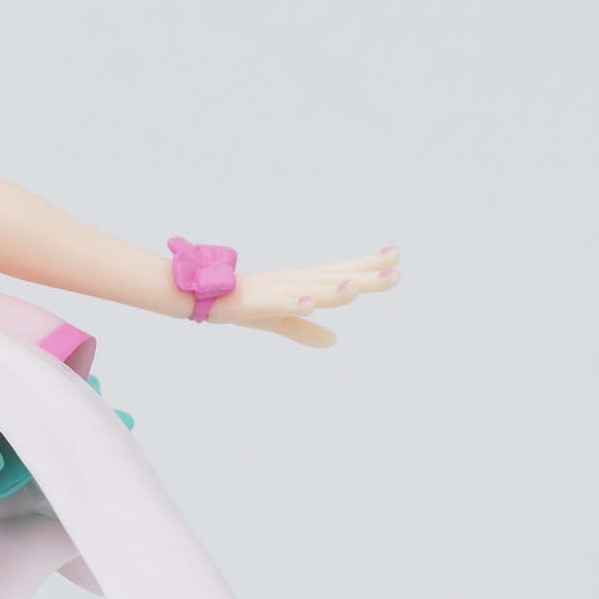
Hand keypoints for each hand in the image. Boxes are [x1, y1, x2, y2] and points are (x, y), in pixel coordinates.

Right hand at [214, 247, 400, 346]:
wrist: (204, 296)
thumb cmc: (243, 304)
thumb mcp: (279, 321)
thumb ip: (306, 330)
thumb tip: (334, 341)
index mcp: (302, 284)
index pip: (341, 272)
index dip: (367, 264)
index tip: (396, 257)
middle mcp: (295, 282)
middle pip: (335, 278)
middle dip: (364, 274)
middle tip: (395, 270)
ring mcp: (277, 290)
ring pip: (311, 289)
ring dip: (334, 289)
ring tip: (356, 287)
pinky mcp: (257, 301)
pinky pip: (278, 303)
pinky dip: (294, 303)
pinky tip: (309, 303)